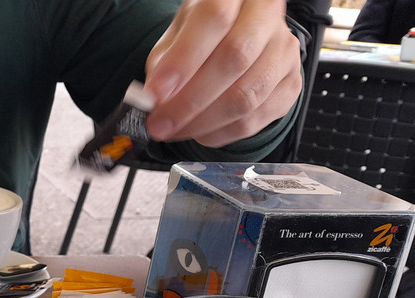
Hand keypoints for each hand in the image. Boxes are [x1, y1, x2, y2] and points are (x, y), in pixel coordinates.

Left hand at [143, 0, 302, 146]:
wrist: (239, 39)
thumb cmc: (204, 37)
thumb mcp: (177, 37)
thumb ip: (164, 63)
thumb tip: (153, 98)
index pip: (214, 19)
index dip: (183, 59)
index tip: (157, 92)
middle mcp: (267, 17)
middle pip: (234, 59)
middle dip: (190, 101)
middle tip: (160, 124)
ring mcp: (284, 51)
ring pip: (246, 95)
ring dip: (203, 123)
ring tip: (176, 130)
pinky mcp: (290, 85)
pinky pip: (255, 119)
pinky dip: (220, 134)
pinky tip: (200, 132)